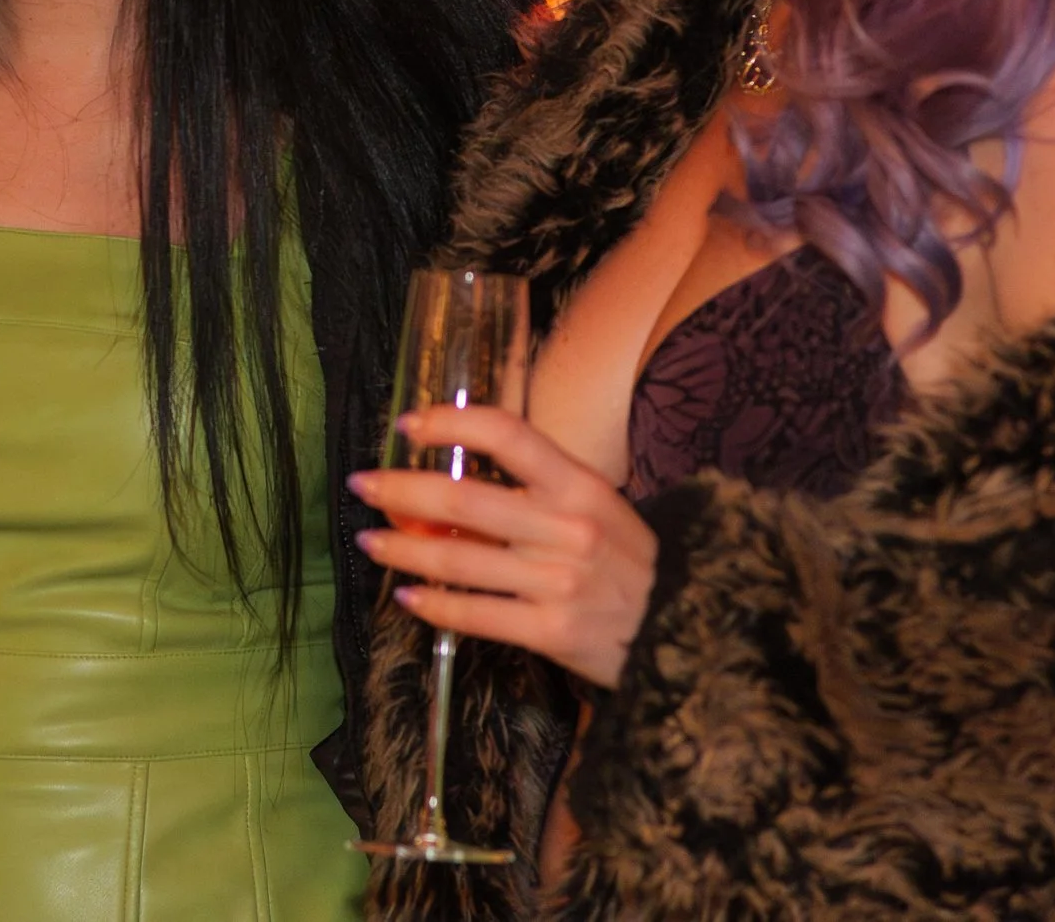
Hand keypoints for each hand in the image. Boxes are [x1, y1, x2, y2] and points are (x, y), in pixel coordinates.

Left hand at [349, 404, 656, 689]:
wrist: (691, 632)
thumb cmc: (631, 563)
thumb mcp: (600, 508)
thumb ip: (539, 490)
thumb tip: (458, 474)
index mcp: (581, 486)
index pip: (508, 435)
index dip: (451, 423)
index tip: (408, 423)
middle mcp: (568, 529)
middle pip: (463, 502)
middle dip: (400, 490)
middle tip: (364, 484)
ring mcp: (559, 583)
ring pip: (457, 562)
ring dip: (402, 550)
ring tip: (370, 541)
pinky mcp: (552, 632)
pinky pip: (475, 615)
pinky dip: (433, 606)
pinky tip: (407, 597)